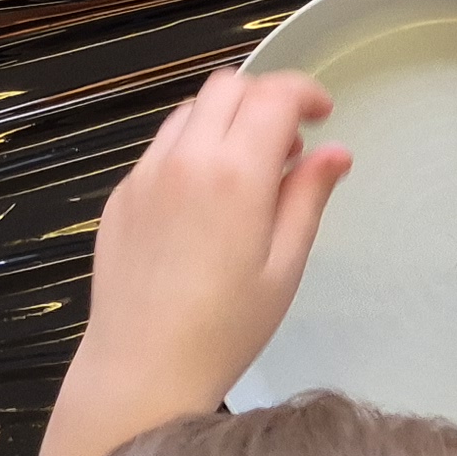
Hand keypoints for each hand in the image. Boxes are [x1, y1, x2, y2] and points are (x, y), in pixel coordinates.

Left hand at [76, 68, 349, 415]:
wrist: (142, 369)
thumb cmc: (227, 328)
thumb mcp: (284, 266)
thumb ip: (308, 197)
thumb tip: (336, 150)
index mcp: (233, 172)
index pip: (273, 95)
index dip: (305, 92)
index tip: (324, 115)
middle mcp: (183, 158)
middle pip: (227, 86)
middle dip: (264, 99)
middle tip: (287, 148)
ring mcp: (144, 174)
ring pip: (189, 111)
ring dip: (224, 120)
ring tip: (245, 174)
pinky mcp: (120, 196)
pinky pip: (160, 148)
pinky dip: (190, 150)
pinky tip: (203, 204)